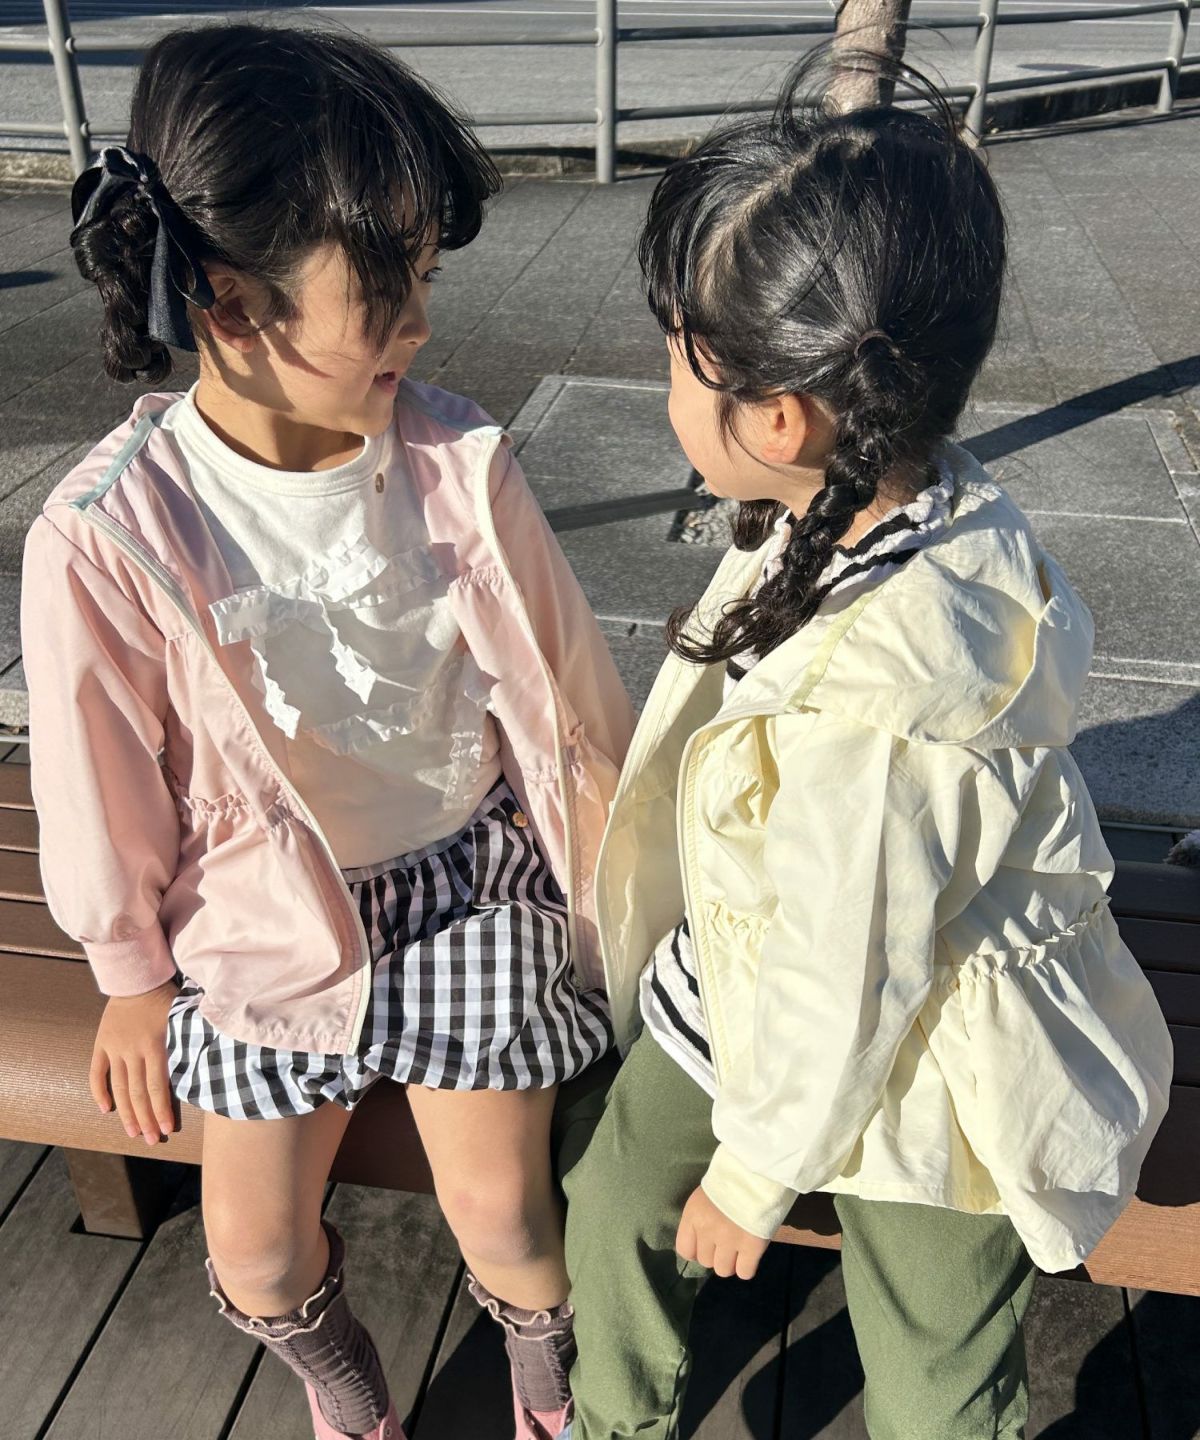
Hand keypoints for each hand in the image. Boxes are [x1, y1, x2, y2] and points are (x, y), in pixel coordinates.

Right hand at [90, 979, 178, 1145]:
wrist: (137, 976)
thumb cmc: (168, 996)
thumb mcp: (185, 1017)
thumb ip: (193, 1041)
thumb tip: (211, 1063)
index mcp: (157, 1045)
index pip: (158, 1087)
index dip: (162, 1110)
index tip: (167, 1130)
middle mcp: (134, 1051)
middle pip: (138, 1093)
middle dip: (146, 1119)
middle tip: (151, 1140)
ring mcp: (115, 1049)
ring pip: (120, 1088)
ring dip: (126, 1112)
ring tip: (133, 1133)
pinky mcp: (101, 1043)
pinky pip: (97, 1072)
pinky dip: (99, 1091)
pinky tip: (106, 1109)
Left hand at [676, 1185, 769, 1279]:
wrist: (758, 1170)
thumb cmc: (731, 1179)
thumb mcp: (705, 1196)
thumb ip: (700, 1220)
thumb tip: (703, 1244)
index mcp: (693, 1215)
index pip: (685, 1250)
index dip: (697, 1250)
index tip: (707, 1245)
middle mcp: (707, 1230)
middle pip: (706, 1261)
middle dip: (716, 1253)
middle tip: (728, 1241)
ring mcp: (729, 1240)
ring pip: (723, 1270)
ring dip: (731, 1262)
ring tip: (740, 1248)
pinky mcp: (752, 1246)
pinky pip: (744, 1272)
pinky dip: (747, 1267)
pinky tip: (750, 1255)